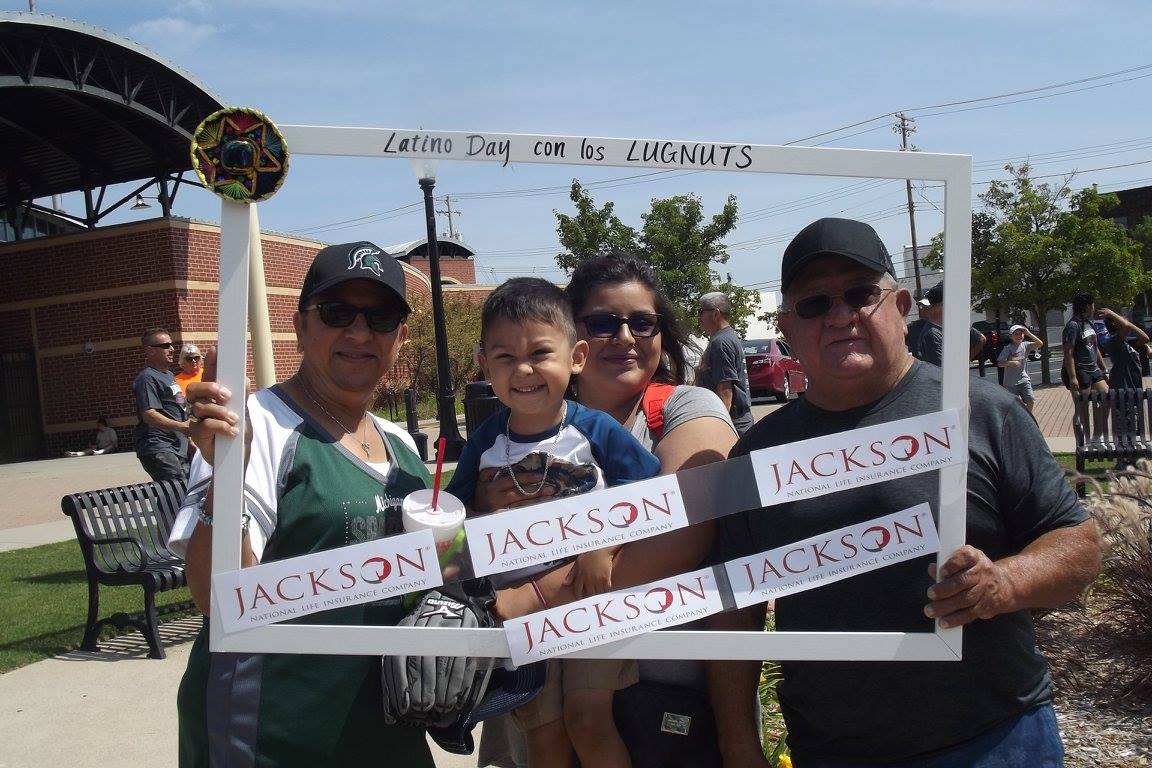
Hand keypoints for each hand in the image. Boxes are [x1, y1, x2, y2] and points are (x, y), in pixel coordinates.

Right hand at [187, 347, 241, 465]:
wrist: (236, 460)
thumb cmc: (238, 435)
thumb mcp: (245, 415)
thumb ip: (243, 398)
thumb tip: (245, 380)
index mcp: (214, 397)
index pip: (210, 376)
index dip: (211, 362)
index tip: (216, 349)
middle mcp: (202, 405)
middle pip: (195, 389)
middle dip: (210, 388)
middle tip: (226, 395)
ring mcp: (197, 420)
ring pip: (201, 407)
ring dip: (220, 412)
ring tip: (234, 420)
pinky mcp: (196, 435)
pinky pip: (205, 425)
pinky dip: (221, 427)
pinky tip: (232, 431)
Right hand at [473, 466, 556, 512]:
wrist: (474, 514)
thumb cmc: (482, 494)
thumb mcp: (481, 481)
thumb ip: (489, 472)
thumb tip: (503, 465)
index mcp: (493, 487)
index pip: (513, 481)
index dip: (527, 478)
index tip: (540, 476)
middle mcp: (497, 499)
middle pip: (520, 494)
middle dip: (537, 491)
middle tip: (551, 488)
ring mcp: (501, 511)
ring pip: (522, 505)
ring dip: (537, 501)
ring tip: (550, 497)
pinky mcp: (505, 520)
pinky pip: (521, 514)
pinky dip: (532, 511)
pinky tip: (542, 508)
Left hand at [566, 548, 616, 597]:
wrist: (600, 549)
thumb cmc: (588, 554)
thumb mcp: (577, 563)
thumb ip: (572, 574)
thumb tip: (565, 583)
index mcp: (580, 576)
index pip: (578, 590)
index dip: (579, 595)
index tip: (580, 598)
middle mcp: (588, 579)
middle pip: (589, 593)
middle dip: (589, 595)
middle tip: (591, 595)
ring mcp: (597, 579)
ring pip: (598, 592)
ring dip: (598, 593)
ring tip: (599, 592)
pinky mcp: (606, 577)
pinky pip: (606, 588)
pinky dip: (606, 590)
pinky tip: (605, 589)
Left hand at [925, 546, 1015, 627]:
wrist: (1004, 585)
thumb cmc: (975, 571)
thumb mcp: (963, 562)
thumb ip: (946, 565)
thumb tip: (932, 569)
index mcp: (975, 557)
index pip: (966, 557)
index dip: (953, 564)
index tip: (941, 572)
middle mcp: (982, 572)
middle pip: (964, 581)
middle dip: (945, 589)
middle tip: (930, 594)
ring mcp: (985, 590)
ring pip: (966, 599)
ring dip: (947, 606)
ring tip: (931, 611)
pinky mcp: (986, 606)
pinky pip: (970, 613)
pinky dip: (955, 619)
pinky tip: (944, 621)